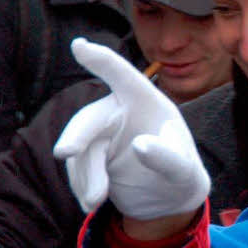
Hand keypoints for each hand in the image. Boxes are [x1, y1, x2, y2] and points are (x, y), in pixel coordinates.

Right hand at [54, 38, 209, 219]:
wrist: (168, 200)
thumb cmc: (182, 176)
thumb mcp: (183, 171)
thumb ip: (167, 157)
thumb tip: (139, 145)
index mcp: (147, 103)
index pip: (123, 77)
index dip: (102, 59)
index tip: (79, 45)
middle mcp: (121, 112)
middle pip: (91, 118)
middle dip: (77, 135)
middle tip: (64, 152)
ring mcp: (103, 133)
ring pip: (80, 148)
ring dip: (84, 175)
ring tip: (95, 201)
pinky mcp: (90, 154)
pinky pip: (76, 166)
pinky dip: (80, 185)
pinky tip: (91, 201)